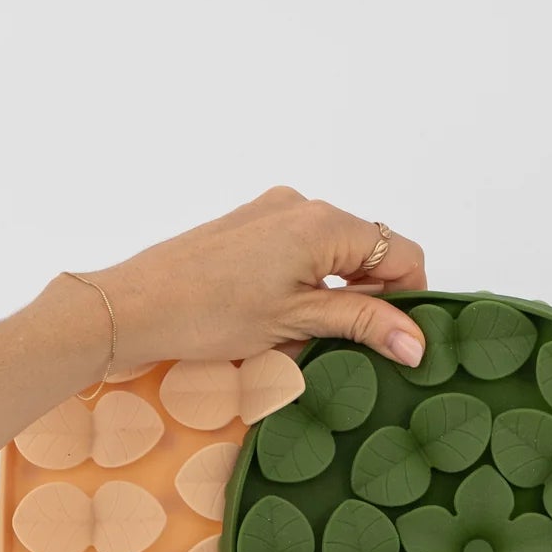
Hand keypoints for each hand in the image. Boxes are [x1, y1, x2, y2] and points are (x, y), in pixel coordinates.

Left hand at [70, 189, 428, 370]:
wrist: (134, 306)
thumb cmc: (210, 314)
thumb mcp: (296, 322)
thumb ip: (362, 323)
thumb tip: (417, 343)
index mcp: (324, 222)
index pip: (401, 253)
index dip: (409, 300)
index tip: (398, 342)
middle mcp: (303, 205)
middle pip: (369, 249)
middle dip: (371, 298)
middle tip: (353, 346)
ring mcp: (273, 211)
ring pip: (335, 252)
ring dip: (337, 293)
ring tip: (312, 337)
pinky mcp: (250, 225)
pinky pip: (301, 249)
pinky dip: (307, 282)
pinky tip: (283, 318)